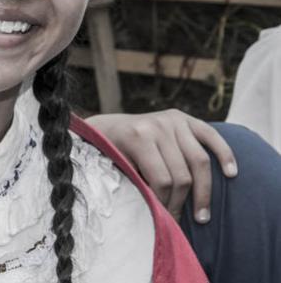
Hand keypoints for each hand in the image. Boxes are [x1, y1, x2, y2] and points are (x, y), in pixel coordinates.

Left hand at [86, 110, 237, 222]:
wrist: (109, 128)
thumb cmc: (112, 155)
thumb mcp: (116, 167)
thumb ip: (136, 185)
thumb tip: (158, 216)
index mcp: (137, 137)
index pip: (162, 180)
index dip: (166, 205)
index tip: (166, 222)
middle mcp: (157, 125)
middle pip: (182, 174)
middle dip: (181, 203)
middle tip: (178, 222)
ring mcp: (174, 120)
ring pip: (199, 161)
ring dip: (203, 192)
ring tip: (202, 216)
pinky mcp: (186, 118)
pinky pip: (212, 136)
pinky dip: (225, 154)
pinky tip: (231, 173)